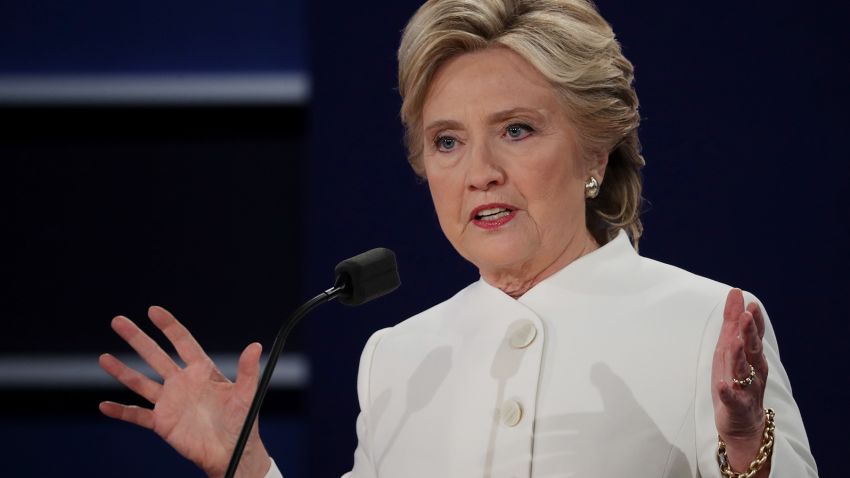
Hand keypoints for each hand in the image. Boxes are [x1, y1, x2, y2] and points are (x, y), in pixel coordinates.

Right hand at [99, 306, 271, 477]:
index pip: (182, 342)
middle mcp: (182, 383)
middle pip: (155, 355)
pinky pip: (137, 416)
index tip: (153, 310)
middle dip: (137, 338)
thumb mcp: (247, 394)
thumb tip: (255, 345)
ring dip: (122, 371)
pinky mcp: (162, 423)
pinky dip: (121, 412)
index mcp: (202, 371)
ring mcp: (170, 402)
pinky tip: (104, 406)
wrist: (232, 452)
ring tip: (103, 358)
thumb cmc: (243, 422)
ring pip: (140, 382)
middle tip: (118, 321)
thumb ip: (248, 370)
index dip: (168, 325)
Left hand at [711, 289, 769, 474]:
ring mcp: (746, 389)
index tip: (750, 304)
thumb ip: (733, 323)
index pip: (755, 335)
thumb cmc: (735, 380)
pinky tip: (722, 385)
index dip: (754, 321)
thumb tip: (735, 293)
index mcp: (751, 357)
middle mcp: (753, 371)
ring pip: (744, 372)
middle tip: (746, 316)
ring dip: (739, 357)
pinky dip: (727, 392)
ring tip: (735, 343)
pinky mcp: (736, 406)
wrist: (742, 423)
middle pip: (752, 350)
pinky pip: (732, 399)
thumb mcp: (730, 349)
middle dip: (750, 333)